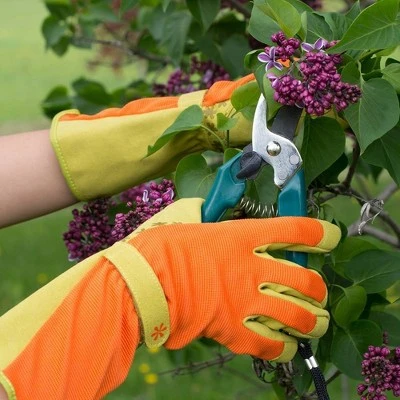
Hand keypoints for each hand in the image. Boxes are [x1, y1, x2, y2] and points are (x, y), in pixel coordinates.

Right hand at [120, 199, 340, 361]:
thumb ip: (208, 212)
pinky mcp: (235, 330)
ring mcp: (247, 301)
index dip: (321, 233)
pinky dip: (284, 347)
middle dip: (318, 287)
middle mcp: (253, 269)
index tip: (330, 237)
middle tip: (316, 290)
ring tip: (314, 321)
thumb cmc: (161, 246)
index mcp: (243, 237)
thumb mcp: (187, 217)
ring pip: (298, 315)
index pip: (297, 230)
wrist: (143, 282)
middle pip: (306, 280)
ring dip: (312, 320)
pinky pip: (272, 344)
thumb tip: (211, 207)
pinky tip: (287, 344)